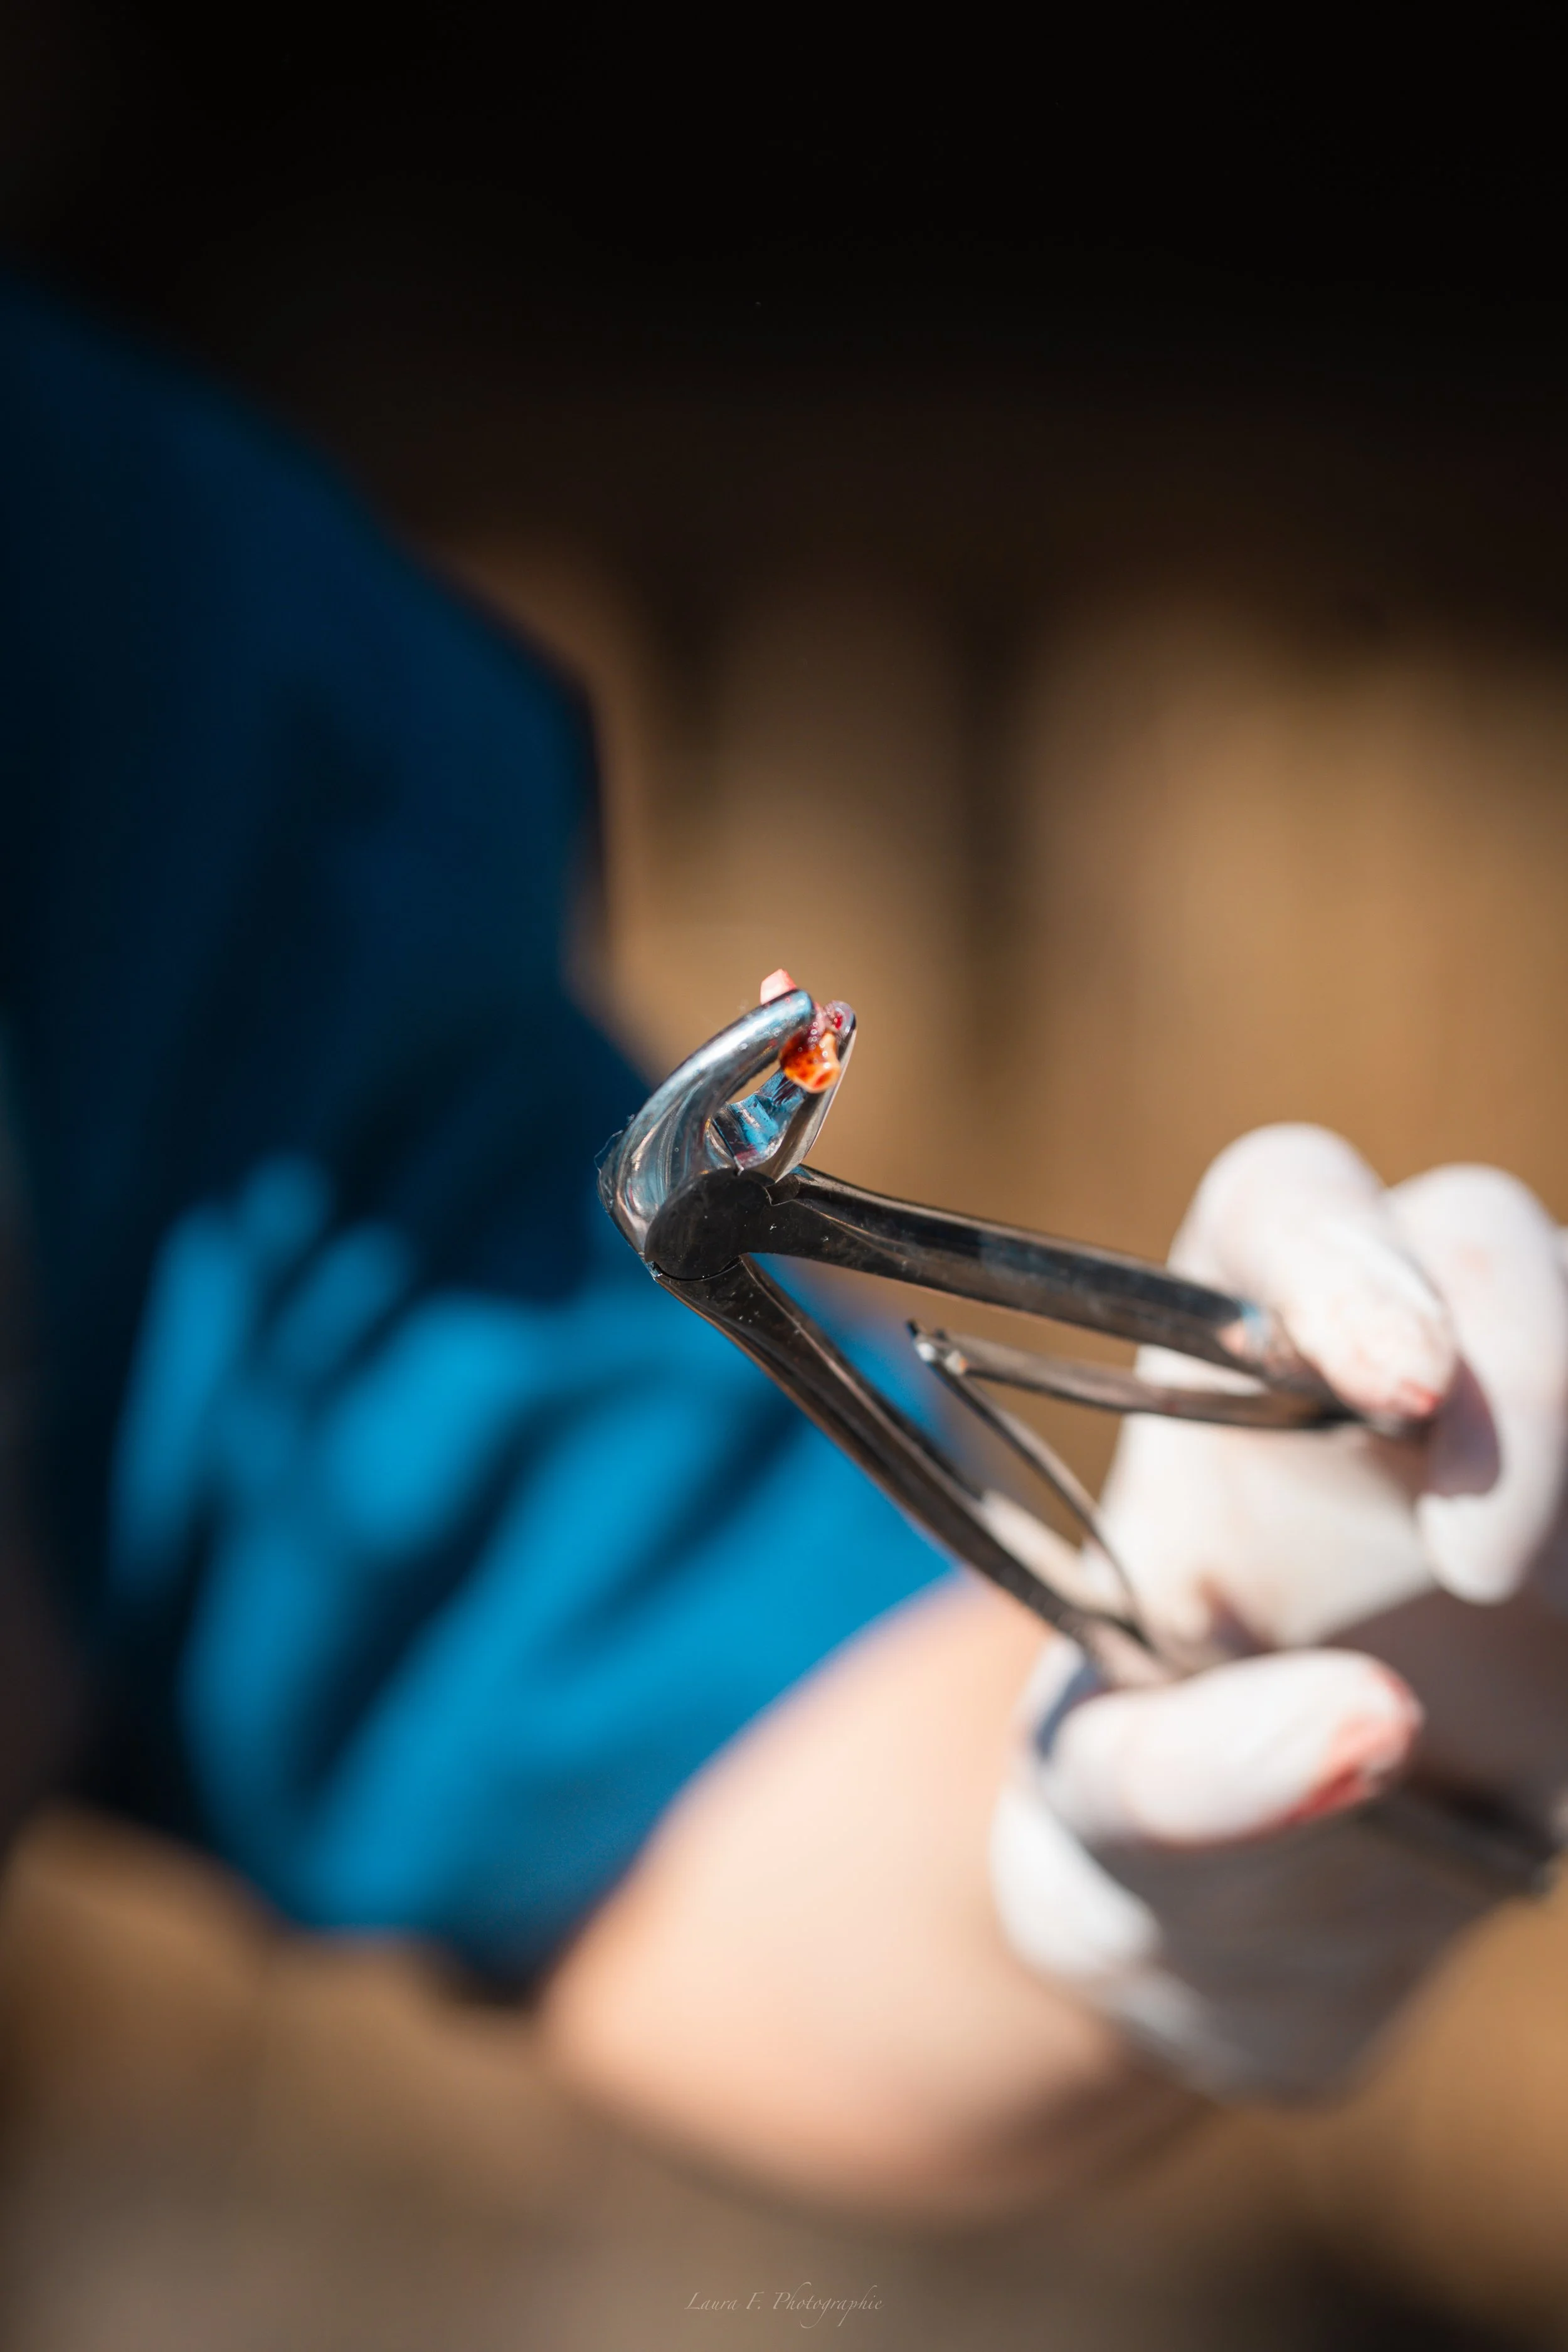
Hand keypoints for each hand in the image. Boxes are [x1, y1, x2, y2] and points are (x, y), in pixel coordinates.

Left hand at [992, 1126, 1567, 2100]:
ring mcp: (1510, 1436)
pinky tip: (1567, 1675)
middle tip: (1483, 1567)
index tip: (1391, 1380)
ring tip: (1541, 1624)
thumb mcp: (1101, 1816)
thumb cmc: (1147, 1809)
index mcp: (1210, 1367)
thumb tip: (1369, 1723)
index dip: (1344, 1257)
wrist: (1262, 1907)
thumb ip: (1184, 1777)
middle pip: (1478, 1235)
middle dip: (1520, 1363)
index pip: (1282, 1204)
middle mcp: (1373, 1364)